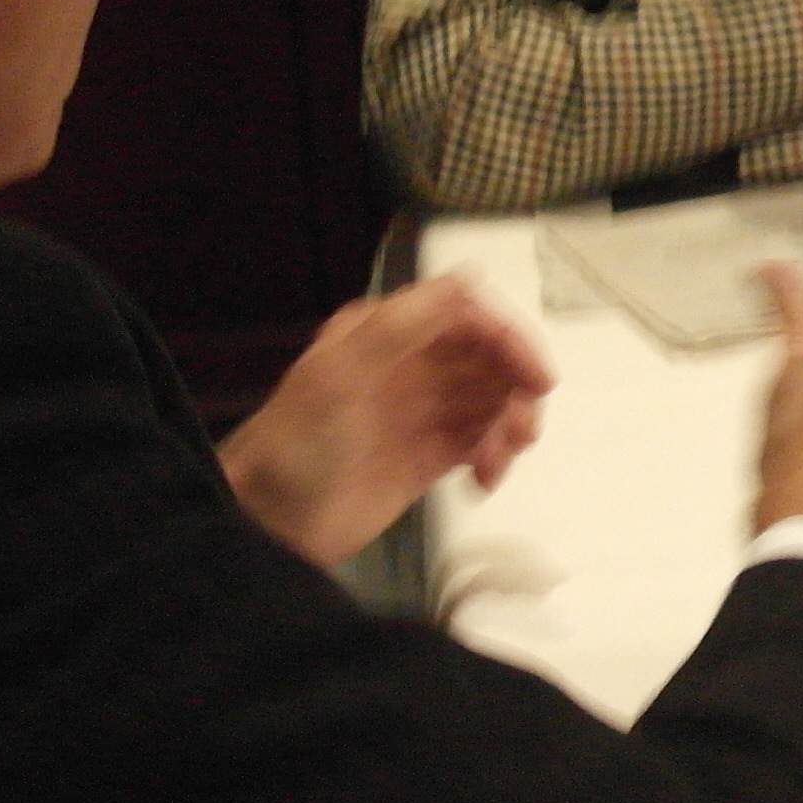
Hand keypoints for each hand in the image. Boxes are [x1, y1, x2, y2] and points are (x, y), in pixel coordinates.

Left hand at [221, 278, 552, 566]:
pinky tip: (484, 480)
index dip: (509, 340)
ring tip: (497, 462)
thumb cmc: (299, 442)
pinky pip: (477, 445)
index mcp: (385, 333)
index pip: (466, 316)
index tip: (536, 379)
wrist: (266, 525)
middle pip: (487, 359)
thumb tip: (470, 277)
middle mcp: (407, 364)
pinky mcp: (425, 459)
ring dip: (507, 428)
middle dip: (514, 390)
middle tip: (521, 431)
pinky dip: (493, 458)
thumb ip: (406, 323)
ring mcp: (418, 412)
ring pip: (489, 403)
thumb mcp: (343, 373)